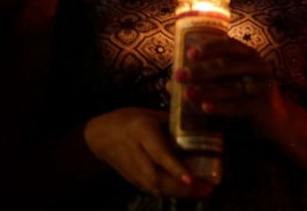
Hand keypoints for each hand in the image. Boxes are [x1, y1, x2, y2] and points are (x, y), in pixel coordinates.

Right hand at [84, 107, 211, 197]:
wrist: (99, 136)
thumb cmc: (127, 120)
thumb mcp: (149, 114)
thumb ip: (171, 122)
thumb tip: (196, 127)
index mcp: (142, 132)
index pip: (159, 154)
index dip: (175, 168)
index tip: (191, 179)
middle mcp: (137, 154)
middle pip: (159, 177)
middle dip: (183, 187)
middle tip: (208, 188)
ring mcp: (133, 171)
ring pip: (157, 187)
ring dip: (181, 192)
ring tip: (203, 191)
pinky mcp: (133, 180)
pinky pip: (154, 189)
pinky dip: (172, 191)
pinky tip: (189, 191)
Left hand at [176, 38, 275, 120]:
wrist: (277, 119)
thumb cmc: (246, 96)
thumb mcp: (228, 82)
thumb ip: (204, 80)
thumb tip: (169, 82)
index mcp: (249, 55)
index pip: (228, 45)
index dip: (209, 48)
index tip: (189, 54)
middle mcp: (258, 66)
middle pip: (226, 66)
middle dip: (200, 71)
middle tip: (179, 76)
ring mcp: (262, 85)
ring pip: (230, 87)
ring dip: (206, 90)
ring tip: (187, 94)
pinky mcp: (263, 104)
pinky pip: (238, 105)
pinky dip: (220, 106)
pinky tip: (205, 107)